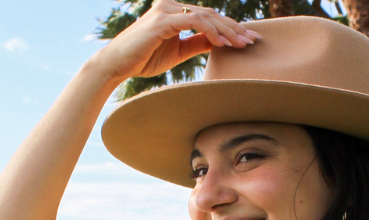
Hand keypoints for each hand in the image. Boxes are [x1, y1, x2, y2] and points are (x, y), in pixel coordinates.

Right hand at [90, 0, 258, 81]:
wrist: (116, 66)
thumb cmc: (142, 59)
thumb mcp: (177, 51)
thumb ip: (196, 43)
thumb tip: (218, 42)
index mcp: (173, 11)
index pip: (207, 16)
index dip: (229, 27)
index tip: (247, 39)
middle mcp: (170, 5)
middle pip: (210, 14)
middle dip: (233, 28)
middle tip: (252, 40)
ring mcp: (166, 11)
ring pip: (205, 16)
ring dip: (226, 31)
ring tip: (240, 44)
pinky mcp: (162, 20)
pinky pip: (194, 22)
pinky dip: (210, 31)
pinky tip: (221, 43)